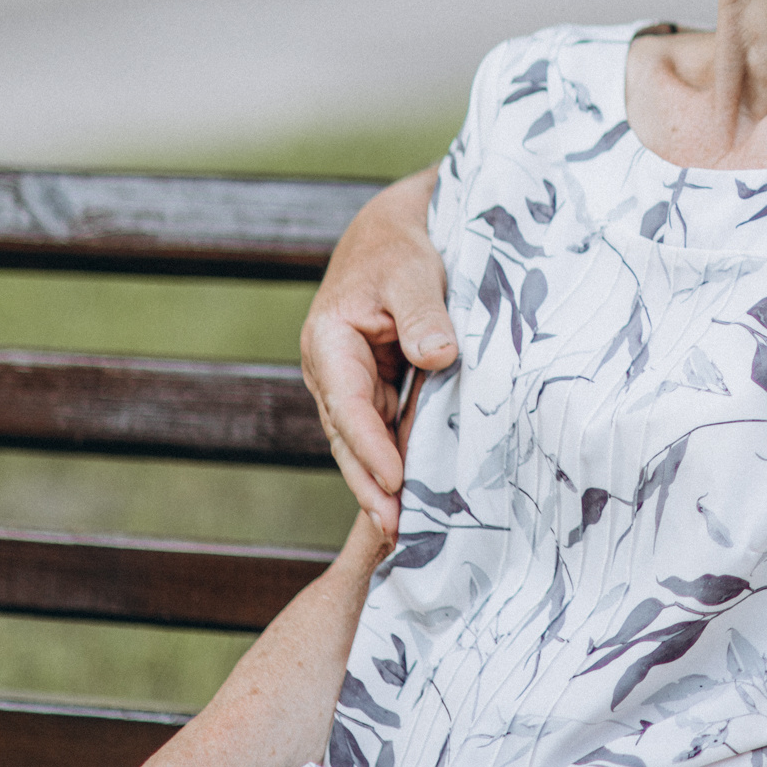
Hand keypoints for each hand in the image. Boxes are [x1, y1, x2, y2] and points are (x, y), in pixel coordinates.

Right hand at [300, 169, 454, 537]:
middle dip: (370, 486)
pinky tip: (417, 497)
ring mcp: (352, 384)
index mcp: (328, 343)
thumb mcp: (414, 273)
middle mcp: (331, 371)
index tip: (396, 483)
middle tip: (396, 531)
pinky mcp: (376, 389)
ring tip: (404, 532)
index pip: (349, 406)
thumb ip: (424, 314)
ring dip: (382, 485)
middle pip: (350, 438)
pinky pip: (384, 431)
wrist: (392, 234)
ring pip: (365, 442)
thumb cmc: (400, 249)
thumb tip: (438, 357)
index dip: (372, 448)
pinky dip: (397, 462)